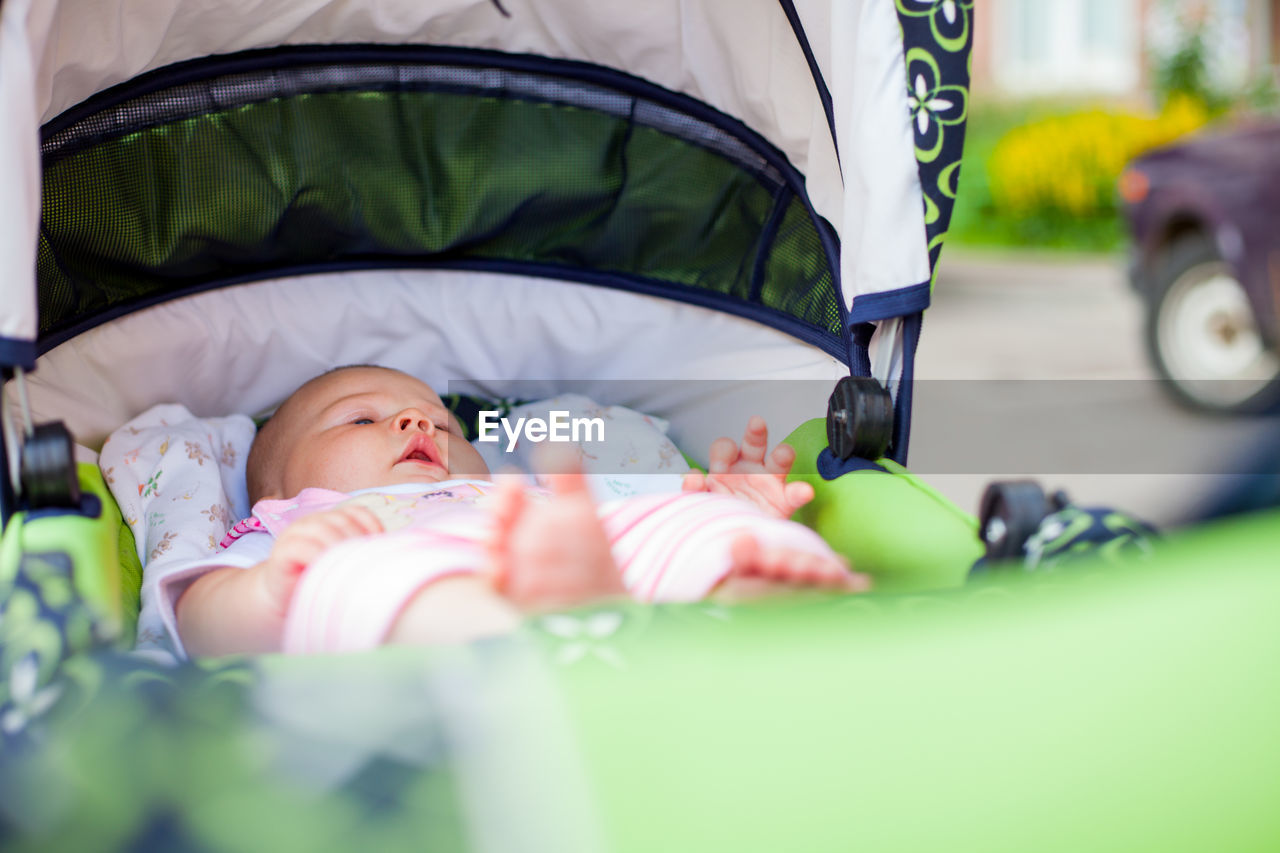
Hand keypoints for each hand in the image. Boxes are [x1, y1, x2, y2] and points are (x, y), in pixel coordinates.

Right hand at [255, 504, 382, 615]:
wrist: (287, 602)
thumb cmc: (321, 582)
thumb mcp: (344, 564)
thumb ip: (360, 553)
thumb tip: (390, 552)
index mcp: (331, 521)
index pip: (357, 512)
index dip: (371, 526)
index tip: (379, 547)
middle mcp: (313, 522)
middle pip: (342, 520)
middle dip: (357, 541)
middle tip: (366, 563)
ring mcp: (295, 533)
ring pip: (323, 529)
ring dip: (340, 548)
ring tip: (350, 568)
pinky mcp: (283, 550)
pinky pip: (303, 547)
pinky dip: (319, 558)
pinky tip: (329, 572)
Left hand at [682, 416, 813, 517]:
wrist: (738, 544)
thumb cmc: (719, 517)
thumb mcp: (701, 504)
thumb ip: (695, 490)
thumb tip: (693, 475)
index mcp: (726, 467)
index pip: (724, 449)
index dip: (723, 451)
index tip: (720, 466)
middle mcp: (749, 469)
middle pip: (754, 444)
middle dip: (755, 433)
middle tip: (756, 424)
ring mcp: (770, 483)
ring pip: (779, 461)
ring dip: (783, 453)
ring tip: (784, 453)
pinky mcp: (785, 502)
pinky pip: (795, 495)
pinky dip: (800, 492)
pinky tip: (803, 491)